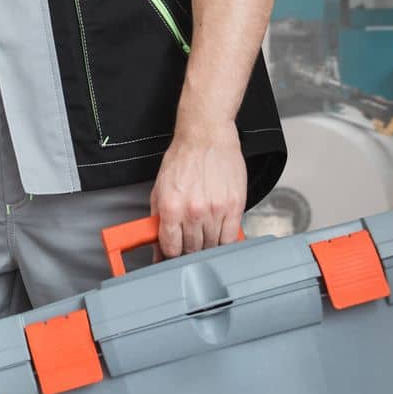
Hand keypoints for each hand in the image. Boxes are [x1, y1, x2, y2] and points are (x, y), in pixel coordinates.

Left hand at [151, 120, 246, 257]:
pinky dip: (224, 241)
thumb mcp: (159, 190)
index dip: (170, 256)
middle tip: (188, 246)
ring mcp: (215, 210)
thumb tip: (157, 246)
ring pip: (212, 245)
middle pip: (192, 248)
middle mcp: (193, 211)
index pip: (170, 247)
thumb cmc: (182, 159)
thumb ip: (157, 220)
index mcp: (170, 208)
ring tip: (203, 237)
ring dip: (206, 246)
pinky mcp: (235, 206)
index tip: (172, 256)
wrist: (206, 137)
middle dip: (188, 251)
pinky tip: (219, 236)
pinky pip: (230, 236)